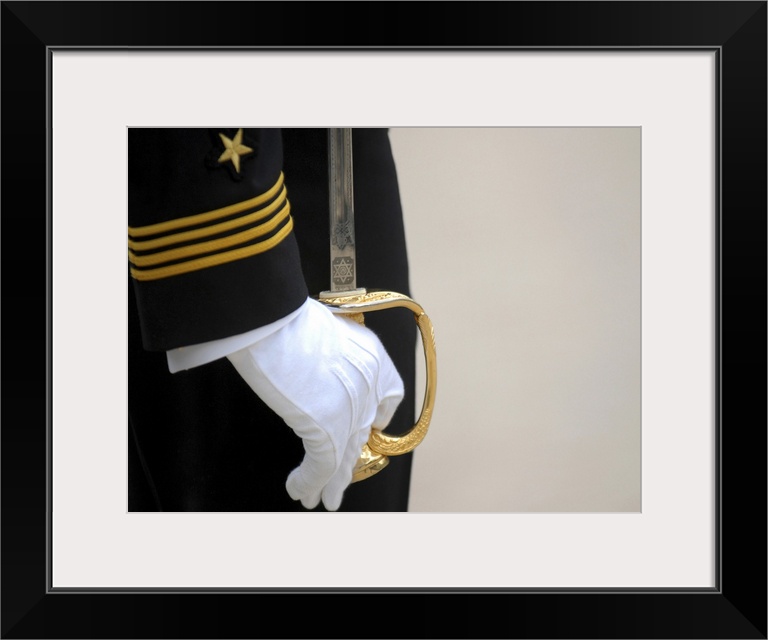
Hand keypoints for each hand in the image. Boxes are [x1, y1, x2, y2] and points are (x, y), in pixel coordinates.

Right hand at [227, 298, 403, 510]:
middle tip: (339, 480)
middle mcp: (370, 386)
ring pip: (344, 455)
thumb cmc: (287, 316)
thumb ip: (330, 353)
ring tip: (322, 500)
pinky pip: (322, 466)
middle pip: (361, 433)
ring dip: (331, 482)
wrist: (275, 320)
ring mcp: (351, 410)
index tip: (371, 429)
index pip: (390, 396)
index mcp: (374, 357)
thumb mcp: (324, 329)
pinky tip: (300, 492)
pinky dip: (310, 482)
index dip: (378, 417)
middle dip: (348, 459)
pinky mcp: (328, 429)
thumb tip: (312, 367)